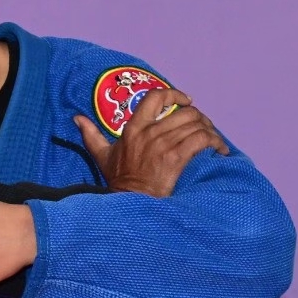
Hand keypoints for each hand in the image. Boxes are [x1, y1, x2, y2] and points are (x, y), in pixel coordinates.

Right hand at [73, 88, 228, 196]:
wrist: (130, 203)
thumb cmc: (119, 181)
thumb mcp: (102, 156)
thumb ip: (91, 135)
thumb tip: (77, 119)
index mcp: (134, 129)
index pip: (155, 98)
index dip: (174, 94)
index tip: (186, 101)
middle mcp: (149, 133)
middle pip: (184, 112)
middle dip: (200, 118)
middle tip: (205, 127)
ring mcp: (163, 145)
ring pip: (196, 125)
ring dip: (210, 132)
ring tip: (214, 141)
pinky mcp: (176, 159)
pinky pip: (202, 140)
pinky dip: (215, 143)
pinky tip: (220, 151)